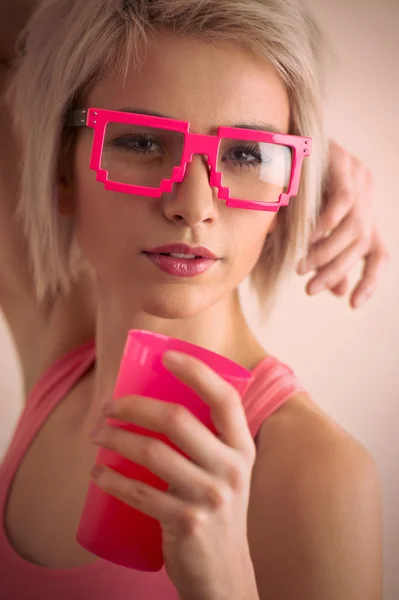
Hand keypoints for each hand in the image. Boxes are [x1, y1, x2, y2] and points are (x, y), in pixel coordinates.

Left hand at [90, 351, 258, 599]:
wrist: (224, 571)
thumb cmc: (216, 507)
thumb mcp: (225, 469)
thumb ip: (206, 438)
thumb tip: (158, 398)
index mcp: (242, 446)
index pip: (224, 398)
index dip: (196, 372)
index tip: (167, 356)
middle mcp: (232, 468)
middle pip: (177, 419)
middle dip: (132, 406)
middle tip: (106, 407)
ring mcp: (211, 497)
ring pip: (152, 452)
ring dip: (114, 439)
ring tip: (96, 436)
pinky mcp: (188, 522)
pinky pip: (140, 492)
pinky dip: (112, 480)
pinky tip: (98, 473)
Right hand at [297, 140, 389, 307]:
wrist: (278, 144)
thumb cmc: (287, 189)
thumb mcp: (303, 230)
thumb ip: (323, 257)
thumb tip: (339, 292)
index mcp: (361, 215)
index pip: (378, 254)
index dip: (369, 281)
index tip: (352, 304)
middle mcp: (366, 199)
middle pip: (363, 246)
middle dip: (335, 272)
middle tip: (310, 288)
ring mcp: (358, 180)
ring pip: (355, 228)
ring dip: (327, 253)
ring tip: (301, 266)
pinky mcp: (344, 164)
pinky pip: (344, 199)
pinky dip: (328, 222)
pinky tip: (310, 236)